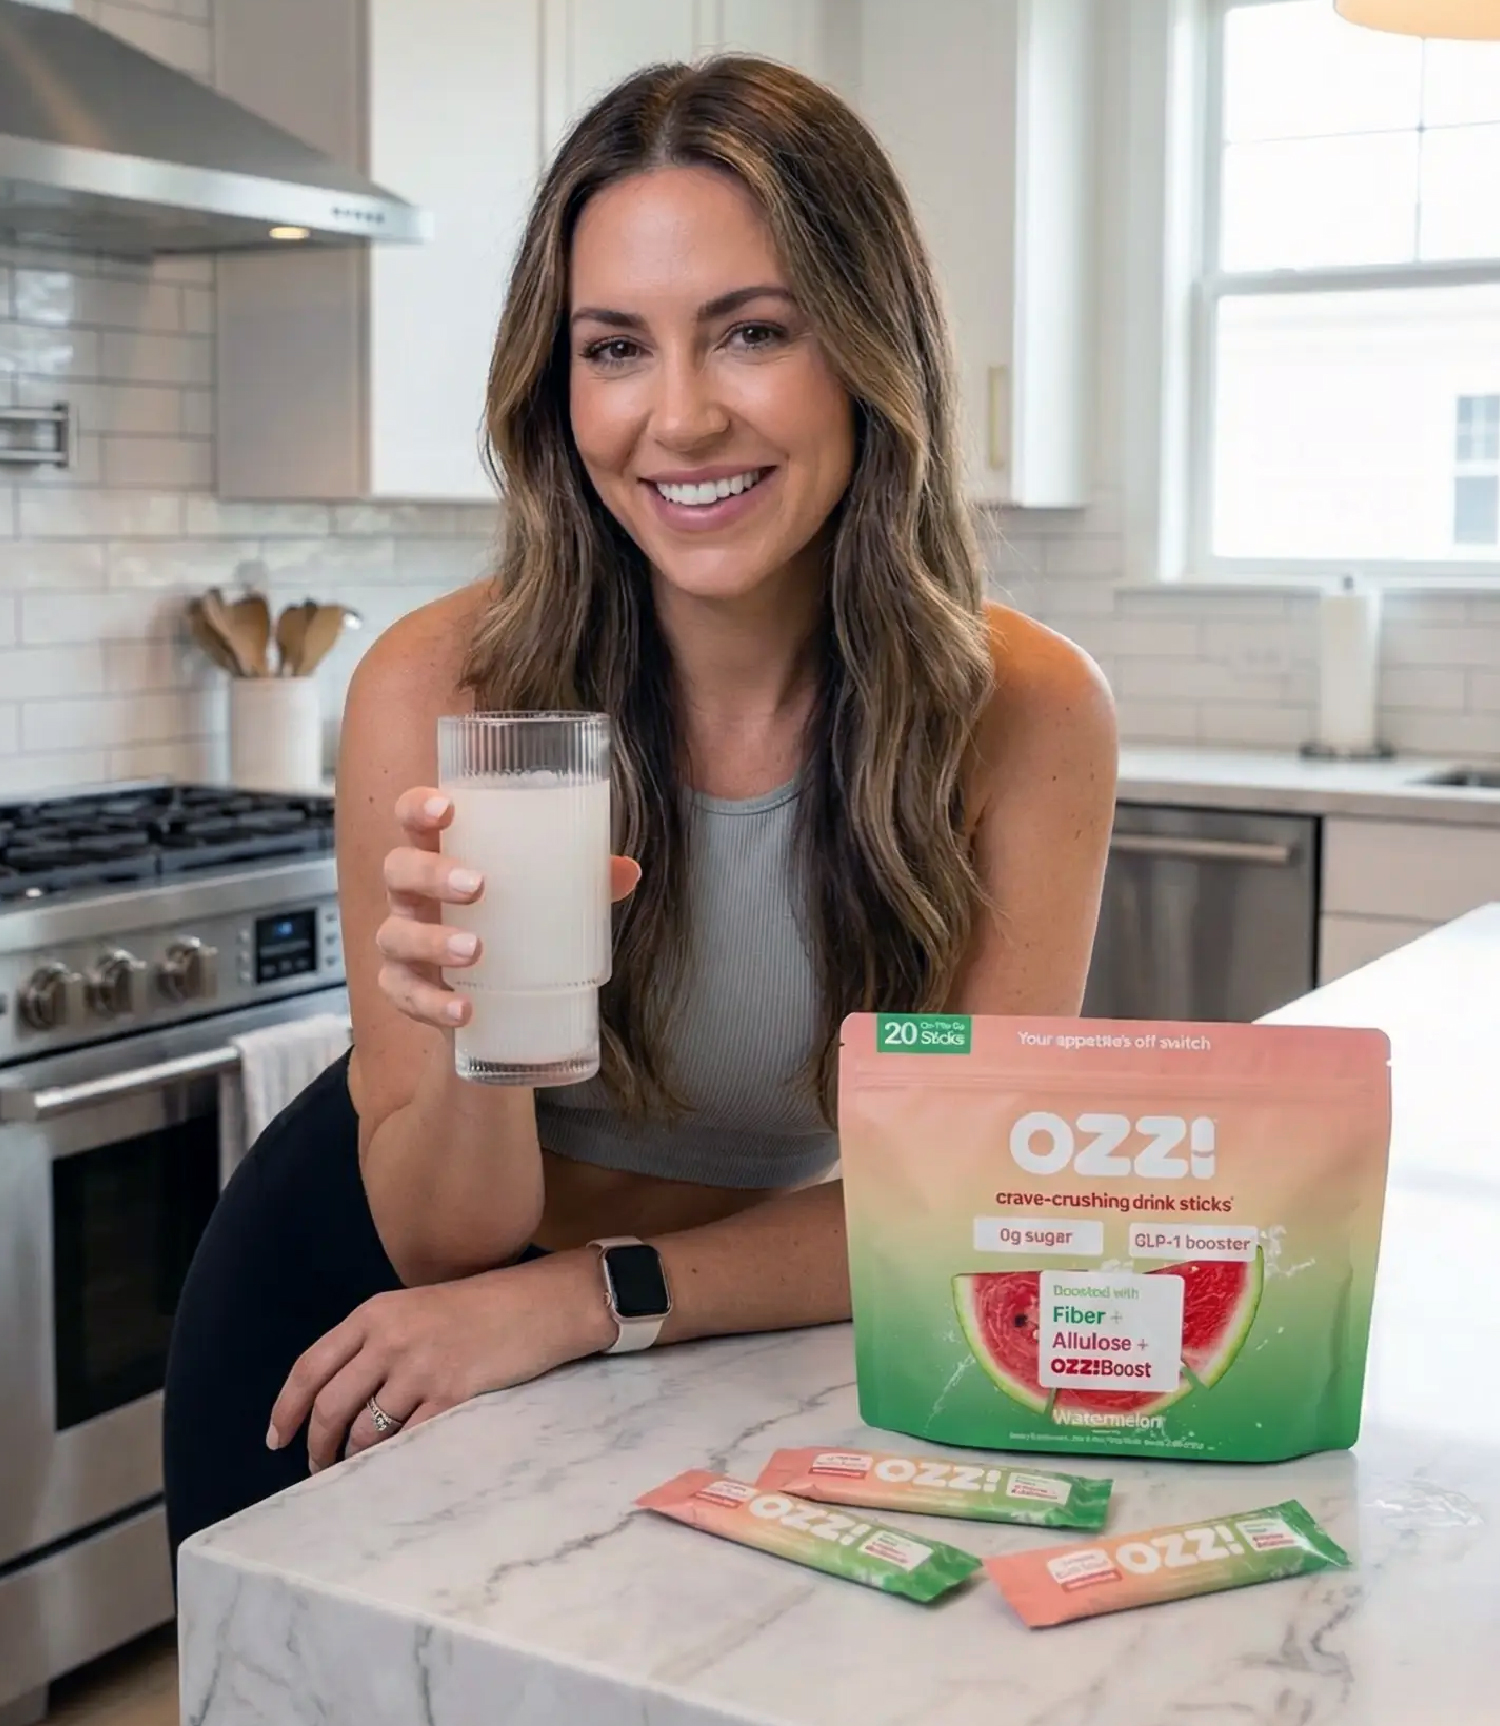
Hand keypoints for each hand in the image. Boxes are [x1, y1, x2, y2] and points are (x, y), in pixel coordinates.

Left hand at [266, 1251, 615, 1471]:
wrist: (538, 1304)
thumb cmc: (480, 1308)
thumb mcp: (416, 1308)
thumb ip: (376, 1341)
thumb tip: (338, 1395)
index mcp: (374, 1314)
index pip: (311, 1367)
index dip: (287, 1409)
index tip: (276, 1439)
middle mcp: (389, 1338)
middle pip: (330, 1405)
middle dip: (317, 1445)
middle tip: (318, 1467)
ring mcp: (419, 1368)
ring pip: (363, 1430)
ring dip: (353, 1458)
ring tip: (357, 1468)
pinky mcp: (450, 1394)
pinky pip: (405, 1440)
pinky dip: (392, 1460)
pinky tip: (393, 1466)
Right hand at [374, 785, 640, 1029]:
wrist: (479, 994)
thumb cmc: (504, 921)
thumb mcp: (542, 896)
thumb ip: (581, 880)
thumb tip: (628, 871)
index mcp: (438, 855)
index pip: (412, 818)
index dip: (419, 808)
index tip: (447, 808)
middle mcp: (411, 896)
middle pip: (399, 870)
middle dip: (432, 873)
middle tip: (477, 885)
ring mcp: (402, 943)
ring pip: (397, 935)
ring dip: (433, 941)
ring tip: (475, 950)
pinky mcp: (405, 990)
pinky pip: (407, 996)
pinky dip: (433, 1004)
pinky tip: (464, 1009)